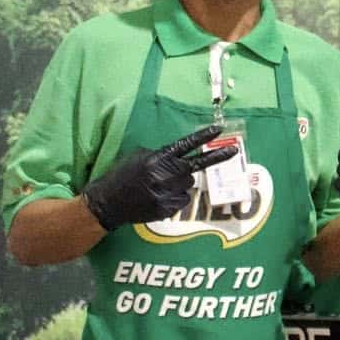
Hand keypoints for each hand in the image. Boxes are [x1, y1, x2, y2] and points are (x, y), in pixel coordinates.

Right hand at [83, 126, 235, 229]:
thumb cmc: (122, 175)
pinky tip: (157, 197)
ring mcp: (167, 194)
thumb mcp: (138, 156)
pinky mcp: (167, 210)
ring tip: (160, 185)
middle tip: (232, 152)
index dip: (203, 137)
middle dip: (208, 160)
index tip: (219, 129)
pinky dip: (175, 198)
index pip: (186, 145)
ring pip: (188, 184)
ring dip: (180, 183)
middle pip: (195, 166)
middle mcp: (165, 175)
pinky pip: (182, 200)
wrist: (107, 203)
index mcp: (158, 158)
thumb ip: (161, 155)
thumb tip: (179, 157)